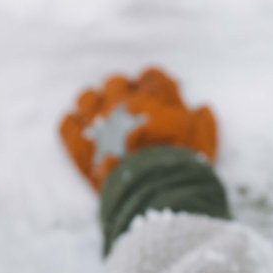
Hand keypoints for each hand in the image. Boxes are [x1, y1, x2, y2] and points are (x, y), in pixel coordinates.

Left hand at [60, 67, 217, 189]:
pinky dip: (74, 127)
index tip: (158, 101)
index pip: (152, 76)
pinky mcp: (80, 145)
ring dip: (96, 105)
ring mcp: (98, 121)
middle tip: (130, 113)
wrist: (153, 196)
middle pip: (117, 82)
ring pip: (88, 97)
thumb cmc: (182, 167)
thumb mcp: (204, 143)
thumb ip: (203, 121)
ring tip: (103, 122)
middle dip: (124, 94)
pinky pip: (68, 124)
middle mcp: (123, 102)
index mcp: (154, 97)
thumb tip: (201, 108)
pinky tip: (85, 136)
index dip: (155, 87)